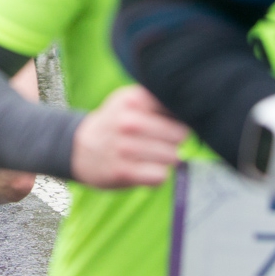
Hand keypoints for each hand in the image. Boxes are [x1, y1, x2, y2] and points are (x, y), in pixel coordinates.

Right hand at [72, 85, 189, 187]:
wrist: (79, 148)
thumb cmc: (115, 123)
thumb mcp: (130, 101)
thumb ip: (158, 100)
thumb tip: (195, 109)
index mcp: (133, 99)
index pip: (177, 107)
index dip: (182, 115)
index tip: (174, 120)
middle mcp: (129, 122)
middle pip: (180, 134)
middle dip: (176, 140)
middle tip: (162, 141)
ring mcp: (125, 148)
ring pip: (173, 156)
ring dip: (166, 159)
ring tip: (150, 155)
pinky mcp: (123, 172)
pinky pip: (161, 176)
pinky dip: (157, 175)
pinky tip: (144, 169)